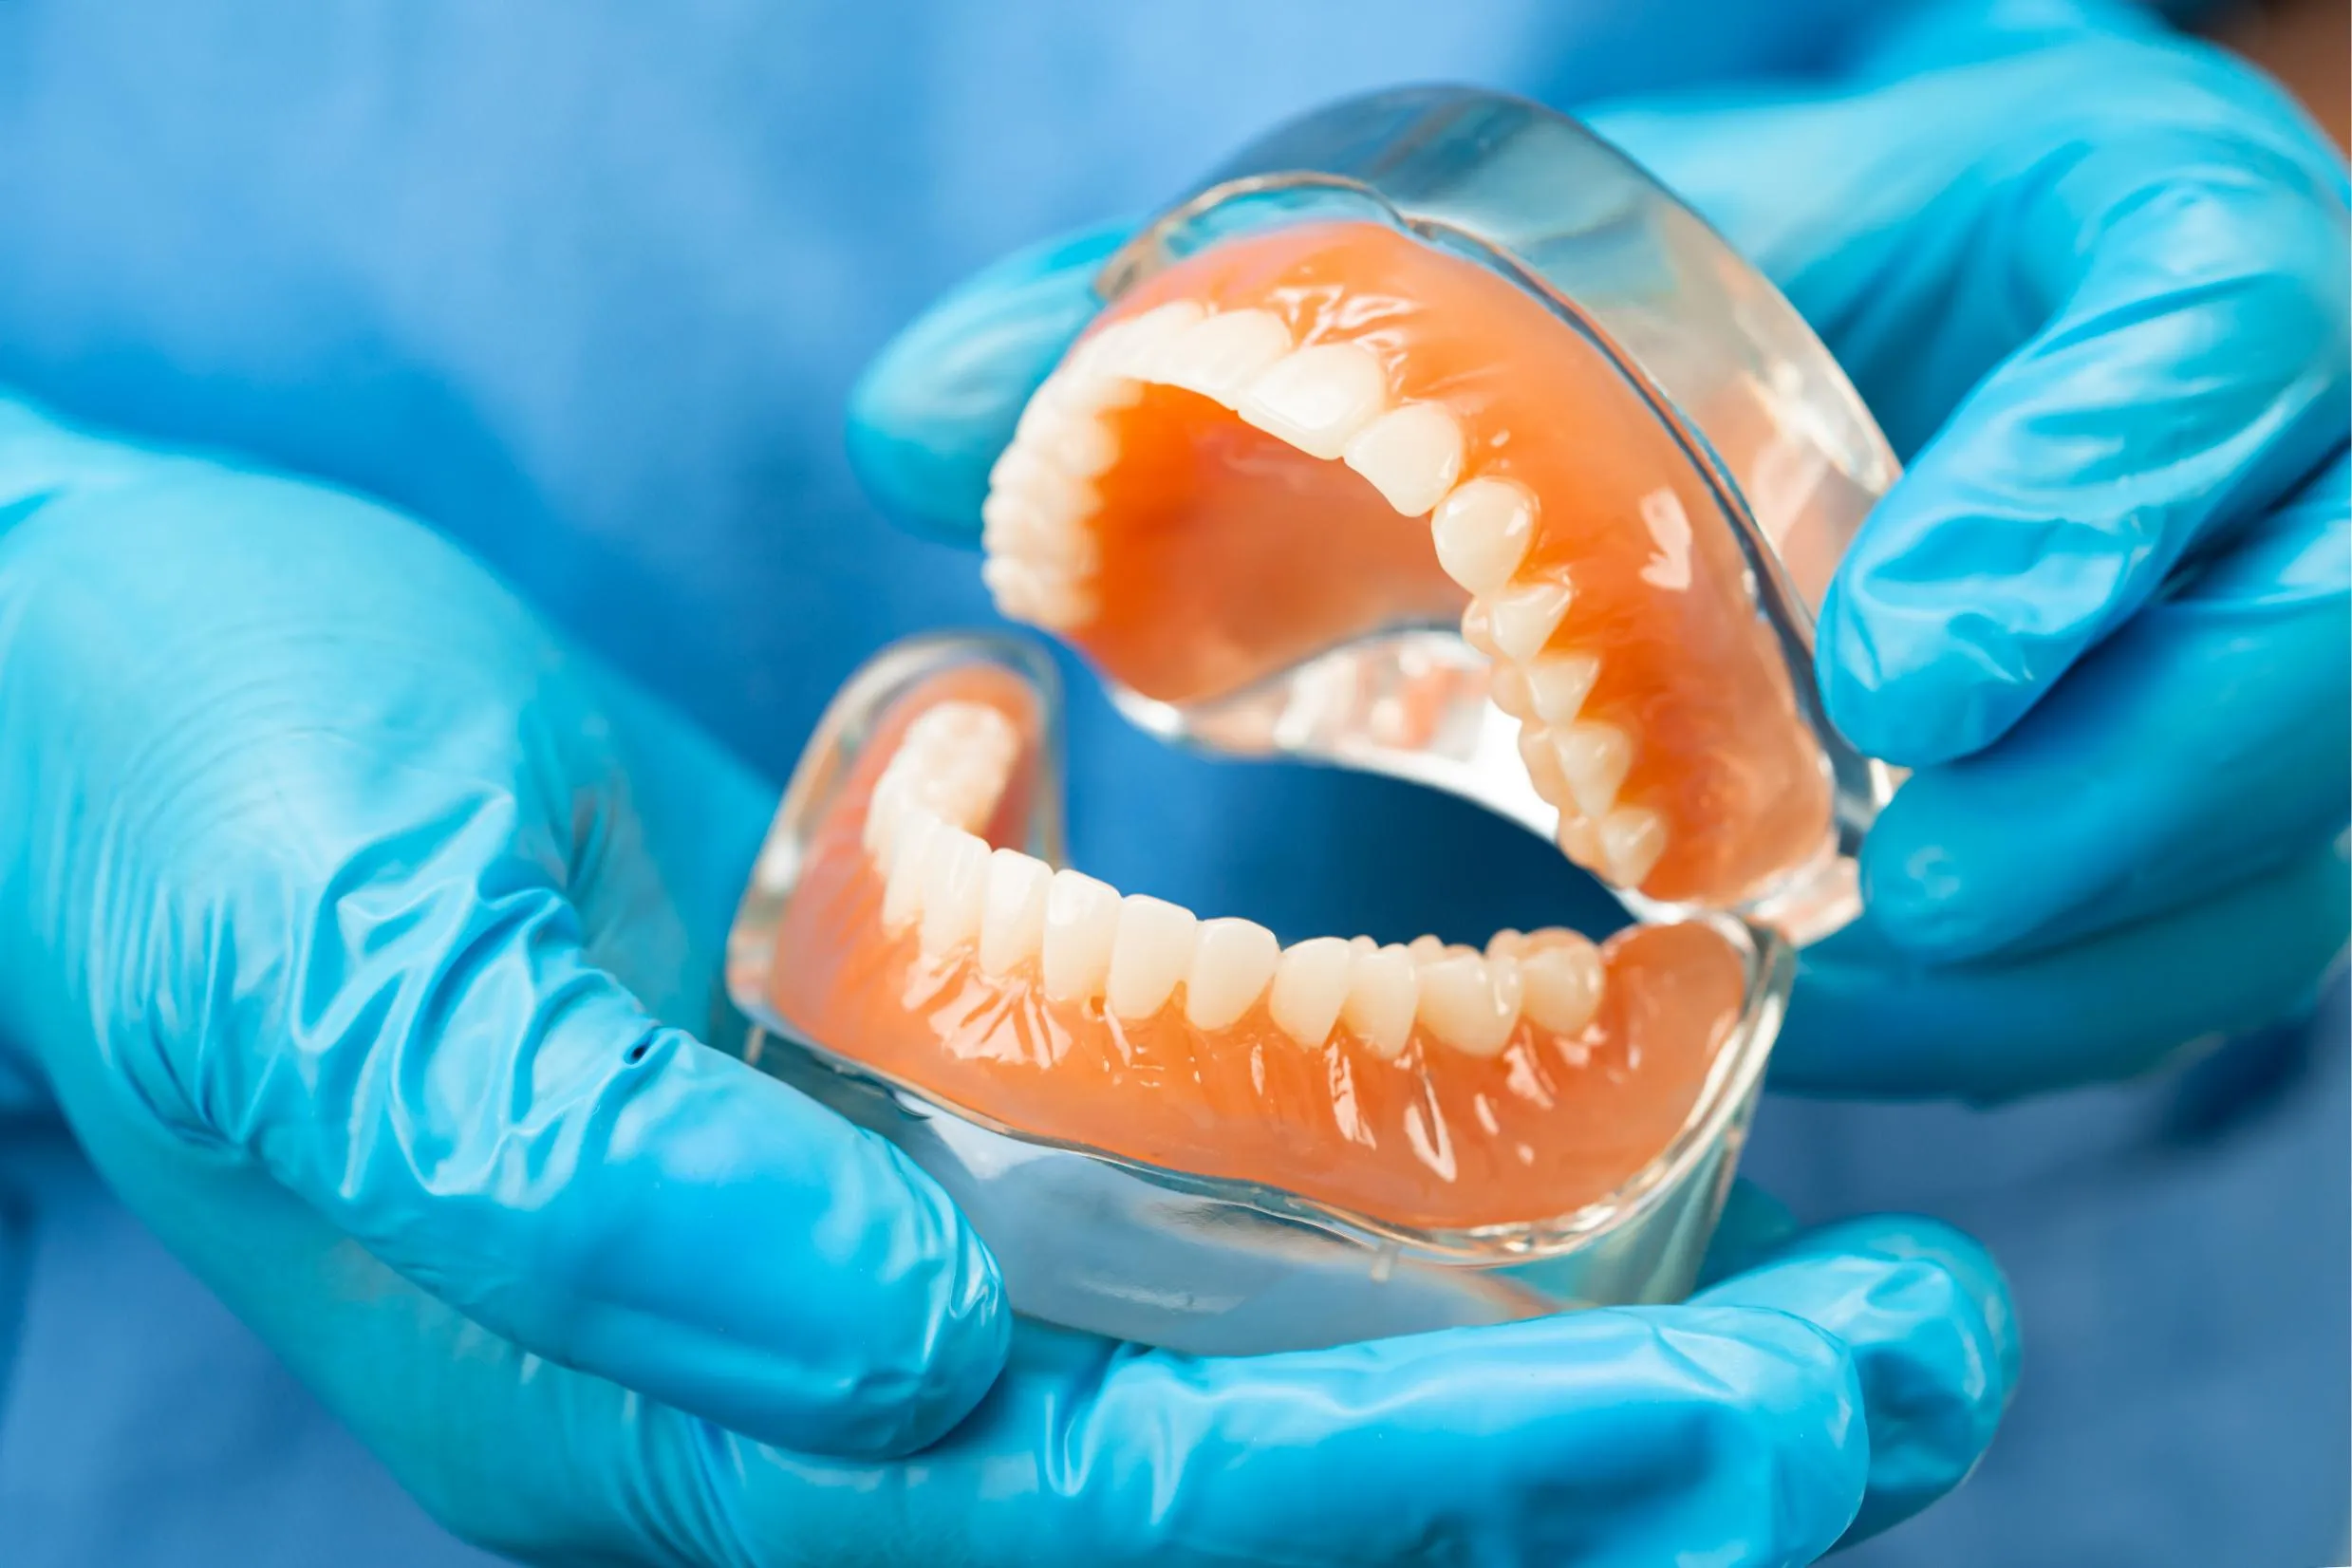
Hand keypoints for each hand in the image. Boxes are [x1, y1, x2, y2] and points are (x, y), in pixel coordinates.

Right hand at [0, 396, 2010, 1561]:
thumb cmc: (193, 823)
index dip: (1428, 1493)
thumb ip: (587, 1187)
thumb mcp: (338, 982)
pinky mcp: (925, 1148)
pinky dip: (1447, 1237)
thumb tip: (902, 1354)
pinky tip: (1635, 1170)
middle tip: (1919, 1370)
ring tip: (1876, 1312)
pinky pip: (1226, 1250)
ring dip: (1586, 1372)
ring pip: (1288, 1402)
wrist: (131, 715)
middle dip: (1604, 1477)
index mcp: (674, 1428)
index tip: (1727, 1412)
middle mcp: (814, 1408)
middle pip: (1260, 1516)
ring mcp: (883, 1289)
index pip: (1112, 1524)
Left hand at [1584, 0, 2350, 1095]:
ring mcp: (2271, 630)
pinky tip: (1862, 1015)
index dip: (2084, 510)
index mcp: (2158, 224)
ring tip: (1843, 987)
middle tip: (1902, 885)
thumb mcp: (1644, 233)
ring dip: (2078, 948)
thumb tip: (1169, 367)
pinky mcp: (2226, 798)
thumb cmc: (1738, 287)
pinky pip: (2205, 948)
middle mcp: (2274, 433)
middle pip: (2330, 630)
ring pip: (2292, 837)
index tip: (1892, 676)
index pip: (2220, 335)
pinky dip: (2042, 1016)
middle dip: (2132, 790)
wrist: (1834, 371)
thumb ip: (1483, 294)